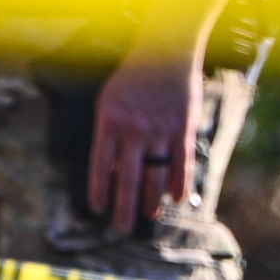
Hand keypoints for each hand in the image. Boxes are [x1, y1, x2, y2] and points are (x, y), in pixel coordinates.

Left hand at [86, 52, 202, 225]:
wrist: (165, 51)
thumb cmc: (132, 78)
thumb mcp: (109, 101)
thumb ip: (108, 135)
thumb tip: (110, 170)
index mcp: (110, 122)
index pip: (100, 166)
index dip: (99, 191)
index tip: (97, 209)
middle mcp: (134, 130)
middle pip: (128, 179)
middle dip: (124, 208)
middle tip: (122, 228)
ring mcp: (160, 131)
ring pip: (155, 176)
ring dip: (151, 201)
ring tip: (148, 216)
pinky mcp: (182, 129)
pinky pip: (181, 164)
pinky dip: (179, 184)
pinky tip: (177, 199)